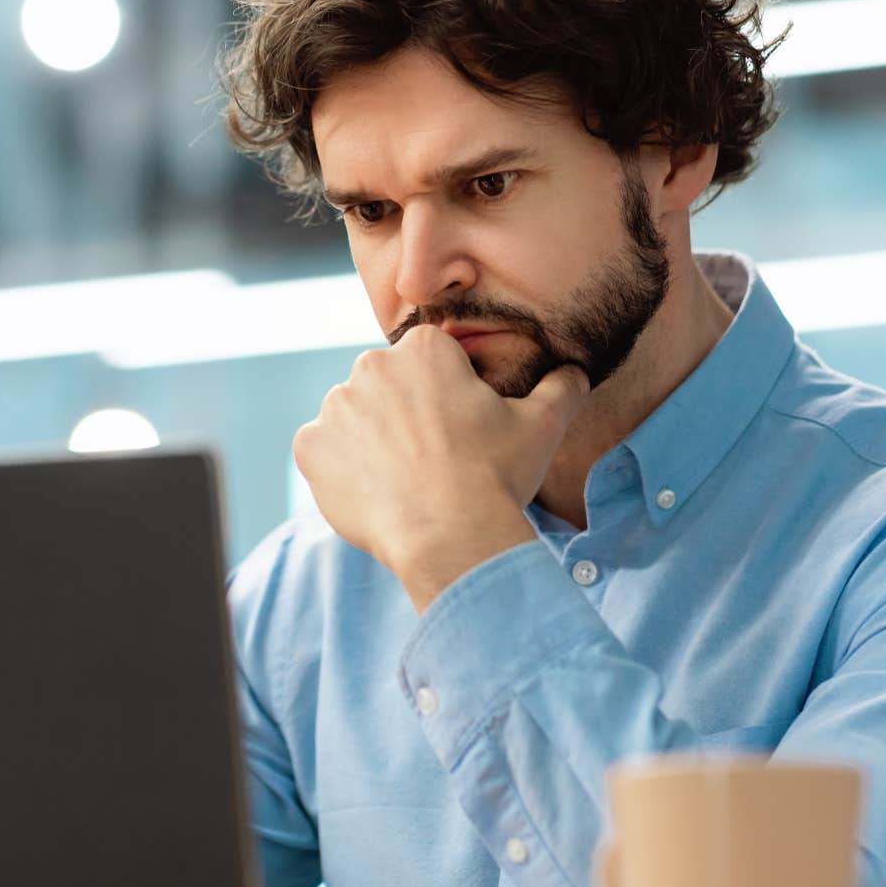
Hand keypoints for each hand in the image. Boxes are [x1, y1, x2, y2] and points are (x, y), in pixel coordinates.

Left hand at [292, 325, 589, 611]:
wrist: (449, 537)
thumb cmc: (496, 477)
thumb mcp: (543, 425)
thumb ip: (560, 387)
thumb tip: (575, 371)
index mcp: (423, 349)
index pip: (428, 363)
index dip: (447, 397)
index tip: (459, 431)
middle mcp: (371, 365)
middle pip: (387, 387)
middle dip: (404, 415)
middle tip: (433, 460)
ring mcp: (335, 406)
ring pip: (353, 418)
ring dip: (371, 441)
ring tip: (404, 480)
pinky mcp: (310, 446)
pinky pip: (322, 451)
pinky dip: (341, 469)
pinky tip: (375, 492)